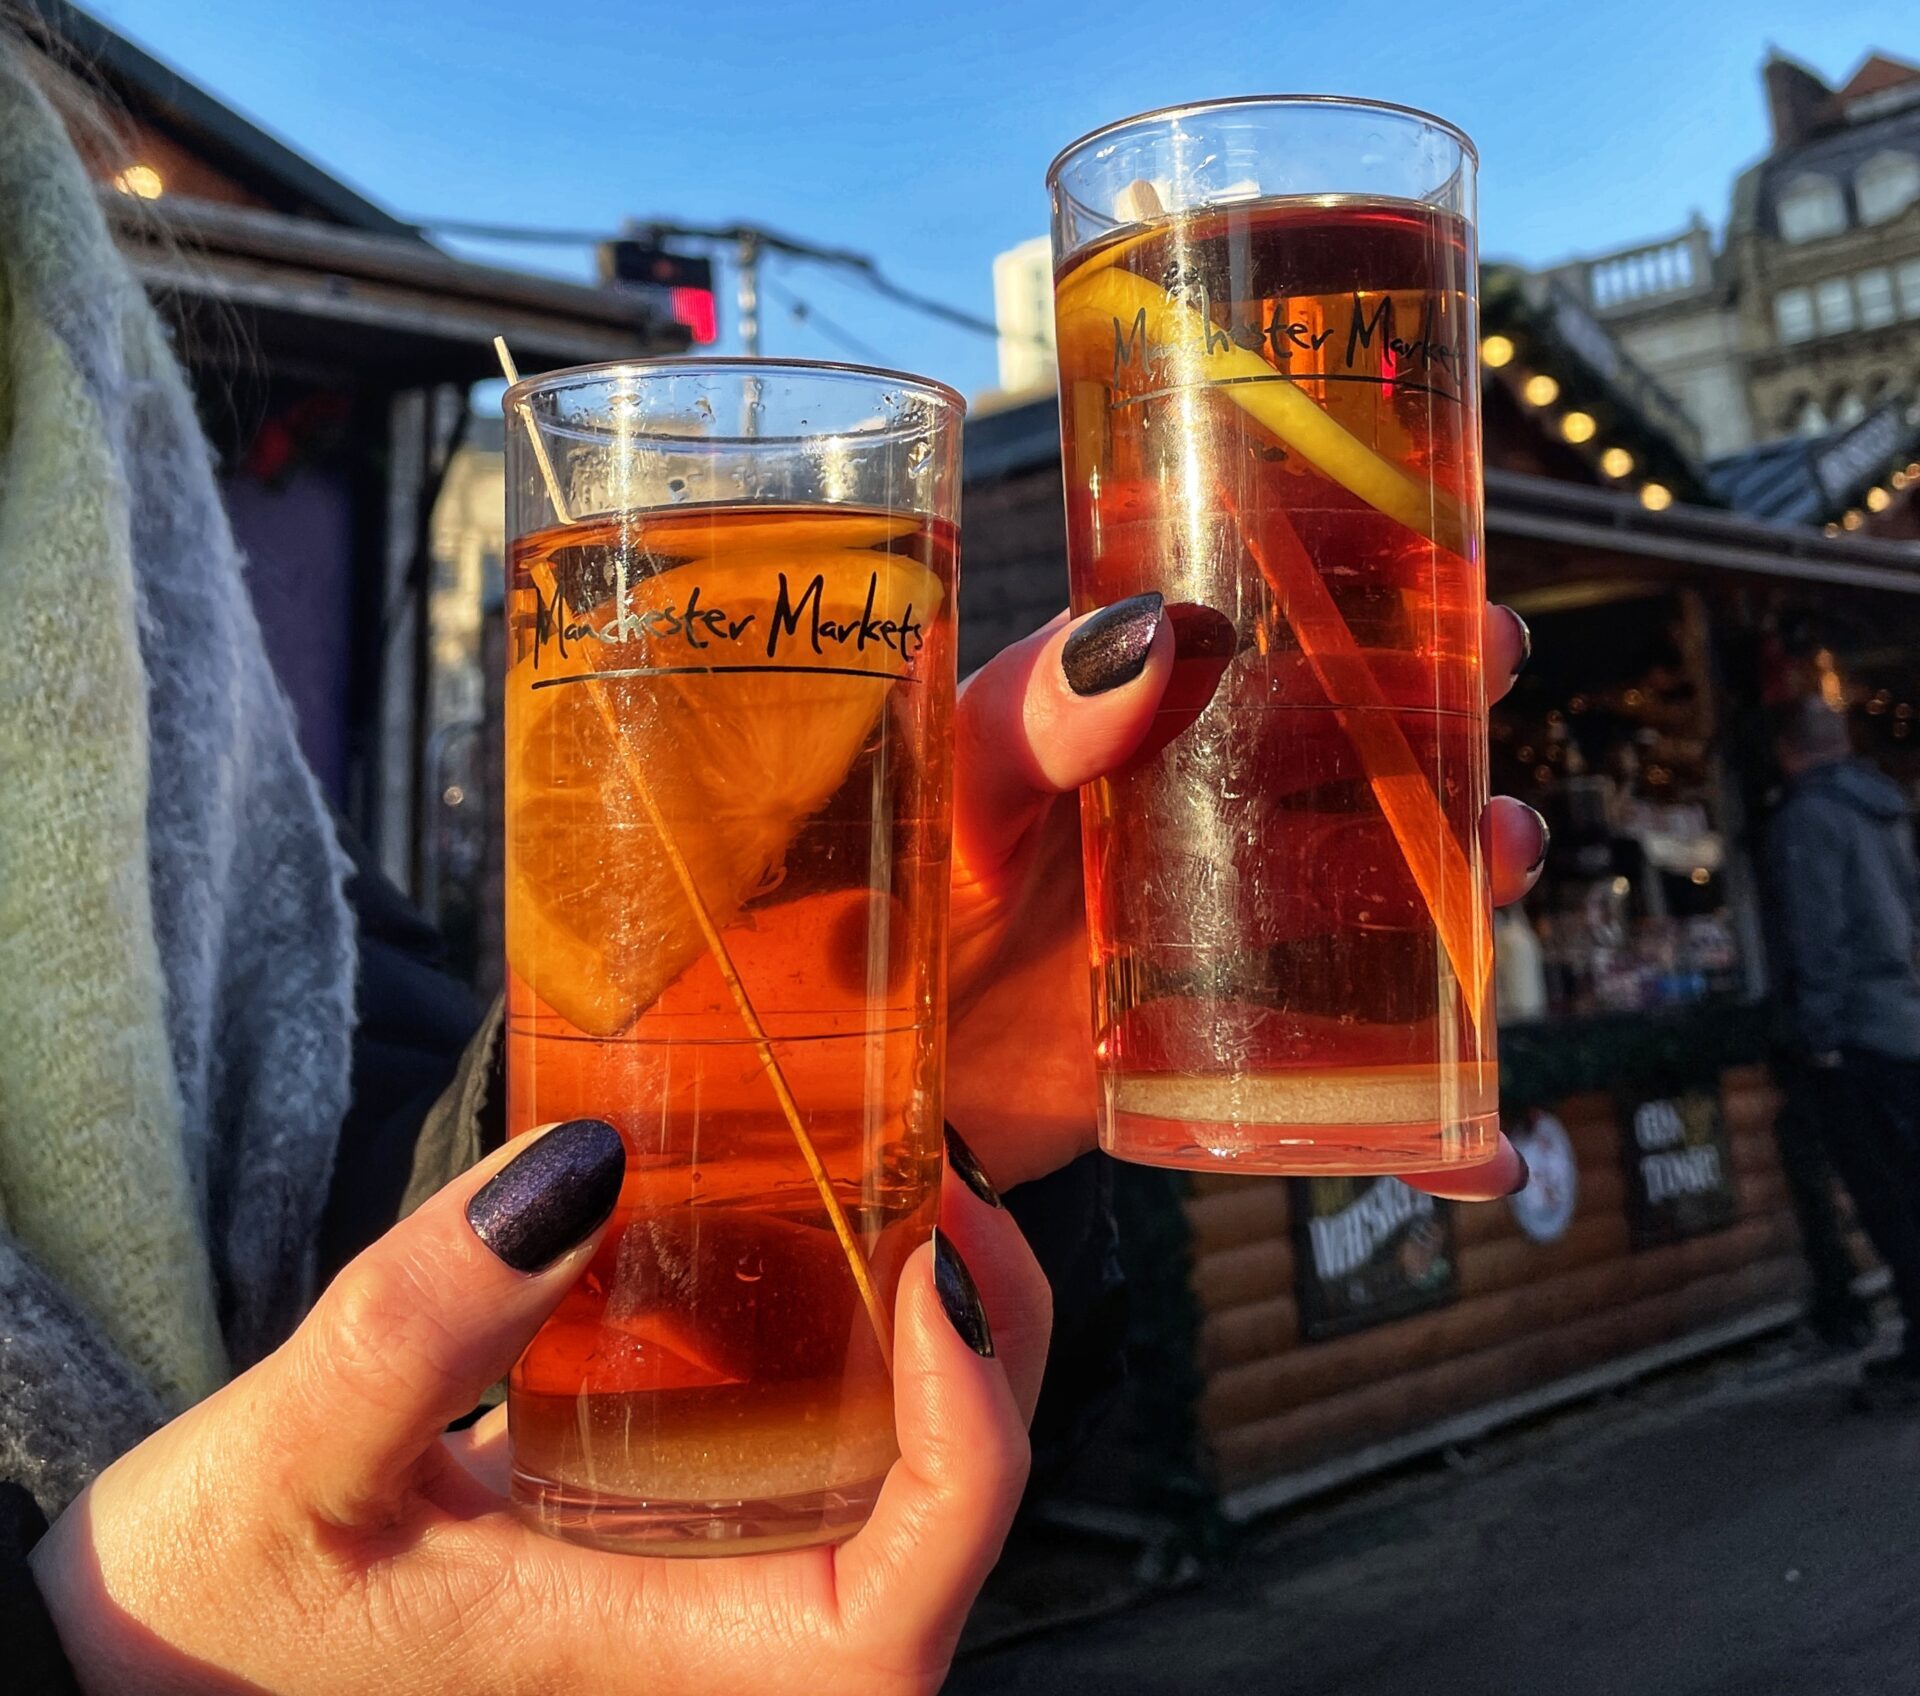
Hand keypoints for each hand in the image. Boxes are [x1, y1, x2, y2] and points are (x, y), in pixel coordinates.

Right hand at [31, 1121, 1048, 1695]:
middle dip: (993, 1358)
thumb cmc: (204, 1609)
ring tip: (911, 1182)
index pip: (892, 1627)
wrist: (159, 1651)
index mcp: (654, 1666)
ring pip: (893, 1479)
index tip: (936, 1276)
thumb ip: (417, 1326)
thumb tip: (581, 1170)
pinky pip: (810, 1439)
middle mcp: (706, 1637)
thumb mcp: (284, 1466)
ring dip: (941, 1337)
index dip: (970, 1457)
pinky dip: (849, 1333)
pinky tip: (808, 1227)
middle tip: (949, 1185)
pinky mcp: (656, 1525)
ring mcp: (690, 1581)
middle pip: (942, 1530)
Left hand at [945, 599, 1542, 1199]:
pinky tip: (1476, 1155)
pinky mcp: (1219, 1050)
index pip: (1269, 651)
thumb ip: (1032, 711)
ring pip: (1376, 903)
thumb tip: (1157, 633)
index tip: (1442, 576)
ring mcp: (1221, 939)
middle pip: (1354, 768)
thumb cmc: (897, 892)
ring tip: (1505, 853)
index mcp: (1137, 733)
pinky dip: (1420, 1128)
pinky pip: (1338, 1082)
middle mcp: (1198, 826)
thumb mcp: (956, 779)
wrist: (869, 1065)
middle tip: (1496, 678)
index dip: (1363, 610)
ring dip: (1462, 884)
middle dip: (1442, 727)